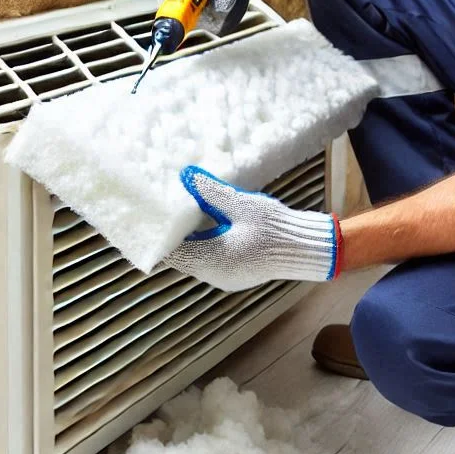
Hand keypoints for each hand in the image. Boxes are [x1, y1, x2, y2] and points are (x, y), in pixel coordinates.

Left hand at [164, 167, 341, 291]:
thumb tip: (186, 176)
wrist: (306, 249)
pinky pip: (209, 259)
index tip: (149, 216)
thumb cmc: (274, 229)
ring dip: (188, 237)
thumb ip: (210, 191)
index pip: (170, 251)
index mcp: (210, 259)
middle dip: (172, 233)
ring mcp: (223, 277)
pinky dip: (202, 243)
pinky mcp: (234, 273)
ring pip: (194, 257)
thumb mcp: (240, 205)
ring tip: (181, 212)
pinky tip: (204, 224)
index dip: (158, 234)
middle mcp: (212, 274)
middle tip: (163, 209)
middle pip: (180, 255)